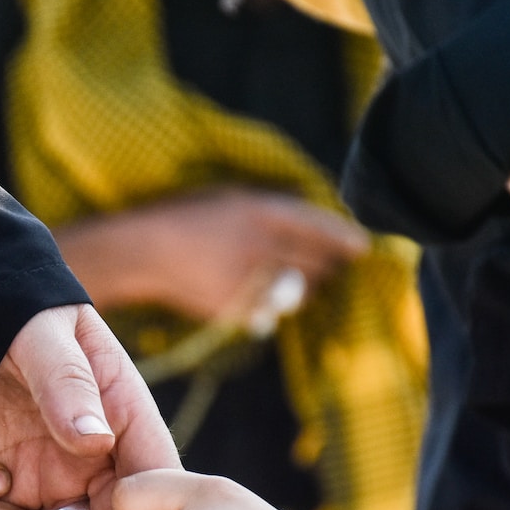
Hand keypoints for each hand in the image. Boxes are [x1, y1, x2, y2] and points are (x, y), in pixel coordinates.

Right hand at [53, 187, 368, 321]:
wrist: (146, 252)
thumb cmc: (190, 217)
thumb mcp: (233, 199)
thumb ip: (274, 213)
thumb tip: (314, 224)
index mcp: (261, 213)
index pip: (318, 228)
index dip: (345, 239)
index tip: (363, 247)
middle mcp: (260, 247)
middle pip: (314, 262)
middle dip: (328, 265)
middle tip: (333, 264)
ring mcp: (248, 282)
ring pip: (296, 290)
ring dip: (304, 286)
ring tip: (292, 277)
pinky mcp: (236, 309)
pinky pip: (270, 310)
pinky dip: (273, 304)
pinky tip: (262, 293)